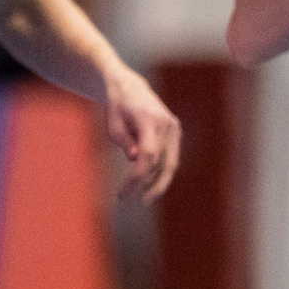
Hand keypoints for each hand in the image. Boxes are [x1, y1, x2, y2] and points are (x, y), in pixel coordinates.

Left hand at [104, 69, 182, 200]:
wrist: (130, 87)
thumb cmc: (117, 107)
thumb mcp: (113, 124)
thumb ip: (124, 142)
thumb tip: (135, 160)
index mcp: (148, 120)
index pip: (148, 155)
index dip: (137, 177)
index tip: (123, 192)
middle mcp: (166, 124)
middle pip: (162, 163)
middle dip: (150, 185)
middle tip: (140, 201)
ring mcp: (174, 127)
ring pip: (169, 163)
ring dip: (156, 180)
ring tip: (143, 194)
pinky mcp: (175, 131)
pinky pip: (171, 157)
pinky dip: (161, 171)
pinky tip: (149, 182)